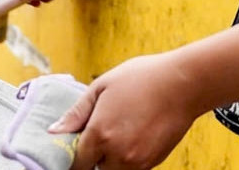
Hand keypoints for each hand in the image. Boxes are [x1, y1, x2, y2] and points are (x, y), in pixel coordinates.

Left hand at [51, 53, 204, 169]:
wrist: (183, 83)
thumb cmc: (142, 78)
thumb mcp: (102, 86)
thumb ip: (76, 113)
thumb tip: (55, 130)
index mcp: (99, 134)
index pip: (76, 163)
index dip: (74, 155)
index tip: (76, 146)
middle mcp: (117, 154)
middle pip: (95, 169)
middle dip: (93, 157)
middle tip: (100, 134)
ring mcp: (137, 162)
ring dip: (111, 159)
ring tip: (120, 131)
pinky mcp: (153, 163)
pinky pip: (132, 169)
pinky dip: (128, 159)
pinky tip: (134, 134)